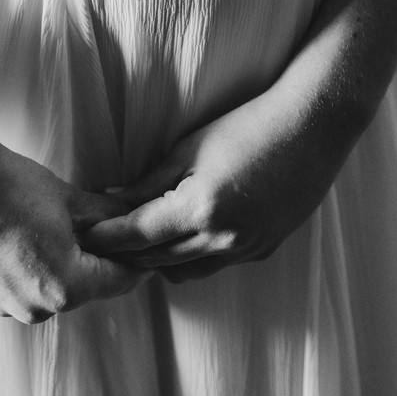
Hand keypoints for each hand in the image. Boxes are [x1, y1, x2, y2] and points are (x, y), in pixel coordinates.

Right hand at [0, 134, 146, 322]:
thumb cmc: (10, 185)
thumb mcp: (71, 199)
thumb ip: (108, 217)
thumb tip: (132, 219)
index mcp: (65, 288)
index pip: (119, 281)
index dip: (137, 262)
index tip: (147, 249)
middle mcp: (35, 308)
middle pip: (87, 288)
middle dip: (101, 262)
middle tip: (112, 233)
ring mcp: (5, 306)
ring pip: (54, 290)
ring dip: (67, 266)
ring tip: (67, 229)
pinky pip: (24, 288)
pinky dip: (36, 268)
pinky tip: (32, 236)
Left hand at [83, 88, 363, 282]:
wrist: (312, 127)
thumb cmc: (249, 125)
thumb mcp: (190, 147)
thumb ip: (149, 180)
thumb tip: (112, 198)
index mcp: (199, 208)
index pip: (136, 235)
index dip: (106, 236)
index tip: (83, 234)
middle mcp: (223, 237)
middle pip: (156, 259)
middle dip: (125, 252)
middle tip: (100, 242)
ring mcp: (247, 248)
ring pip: (186, 270)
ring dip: (158, 259)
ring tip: (139, 242)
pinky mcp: (264, 249)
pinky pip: (217, 264)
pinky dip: (193, 256)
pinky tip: (184, 236)